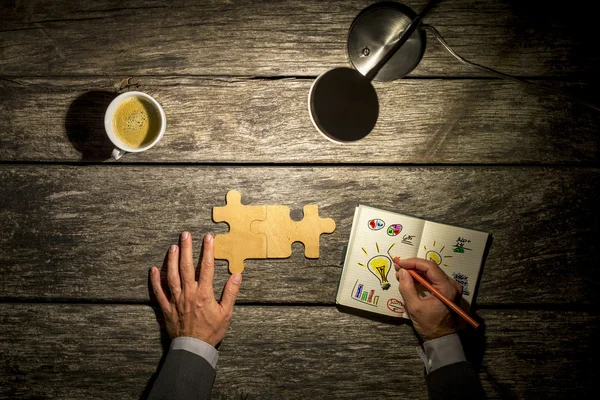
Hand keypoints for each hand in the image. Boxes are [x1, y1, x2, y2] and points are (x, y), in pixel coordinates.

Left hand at [150, 232, 241, 346]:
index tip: (208, 238)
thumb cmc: (211, 331)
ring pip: (172, 276)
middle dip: (186, 249)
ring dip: (172, 260)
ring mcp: (175, 300)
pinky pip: (158, 292)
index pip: (207, 267)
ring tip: (173, 247)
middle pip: (186, 267)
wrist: (194, 348)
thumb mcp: (226, 313)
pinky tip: (153, 269)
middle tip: (185, 234)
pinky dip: (155, 280)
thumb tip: (237, 275)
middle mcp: (188, 293)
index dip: (208, 250)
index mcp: (204, 293)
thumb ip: (231, 293)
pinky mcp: (166, 308)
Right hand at [393, 257, 461, 340]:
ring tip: (402, 273)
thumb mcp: (415, 307)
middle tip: (399, 267)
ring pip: (432, 273)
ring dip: (417, 272)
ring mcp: (451, 288)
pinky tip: (411, 279)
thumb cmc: (430, 326)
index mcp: (447, 288)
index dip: (413, 263)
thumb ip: (407, 288)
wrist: (442, 340)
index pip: (430, 267)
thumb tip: (402, 272)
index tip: (400, 263)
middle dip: (414, 266)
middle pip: (431, 268)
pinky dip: (422, 278)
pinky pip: (434, 280)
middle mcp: (452, 285)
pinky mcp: (448, 292)